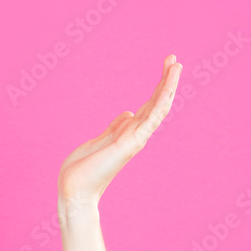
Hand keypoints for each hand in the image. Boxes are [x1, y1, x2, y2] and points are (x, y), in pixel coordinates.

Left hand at [57, 54, 181, 208]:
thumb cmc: (82, 170)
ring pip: (158, 108)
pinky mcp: (131, 143)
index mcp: (127, 133)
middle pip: (156, 104)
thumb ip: (115, 127)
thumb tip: (128, 114)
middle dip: (165, 81)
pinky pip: (152, 119)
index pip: (148, 106)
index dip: (158, 87)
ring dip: (168, 87)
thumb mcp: (99, 140)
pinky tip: (168, 85)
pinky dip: (162, 100)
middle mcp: (135, 135)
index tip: (166, 66)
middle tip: (174, 60)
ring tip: (176, 66)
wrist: (75, 191)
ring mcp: (135, 139)